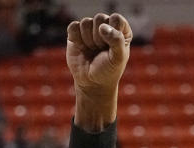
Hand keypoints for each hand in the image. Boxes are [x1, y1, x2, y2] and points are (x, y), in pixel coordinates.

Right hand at [66, 13, 132, 129]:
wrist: (92, 83)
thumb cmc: (108, 71)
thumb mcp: (118, 58)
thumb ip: (116, 41)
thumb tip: (103, 27)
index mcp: (121, 30)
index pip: (116, 18)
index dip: (112, 31)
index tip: (111, 46)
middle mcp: (106, 27)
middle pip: (100, 18)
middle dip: (99, 38)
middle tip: (100, 50)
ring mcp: (90, 29)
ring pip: (86, 22)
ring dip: (88, 40)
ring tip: (92, 50)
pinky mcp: (75, 33)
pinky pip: (73, 26)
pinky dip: (77, 39)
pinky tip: (81, 48)